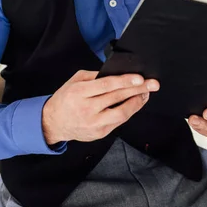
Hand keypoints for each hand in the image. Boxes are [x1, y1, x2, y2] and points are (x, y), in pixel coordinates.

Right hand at [42, 70, 159, 143]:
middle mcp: (87, 109)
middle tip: (152, 84)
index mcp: (79, 92)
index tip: (140, 78)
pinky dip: (128, 111)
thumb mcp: (75, 81)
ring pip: (121, 114)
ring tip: (146, 94)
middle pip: (117, 98)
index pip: (106, 86)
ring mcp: (94, 124)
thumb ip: (95, 76)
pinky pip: (118, 122)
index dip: (125, 81)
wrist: (54, 123)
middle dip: (138, 90)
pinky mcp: (99, 133)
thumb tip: (116, 73)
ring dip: (137, 103)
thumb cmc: (66, 98)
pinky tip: (134, 103)